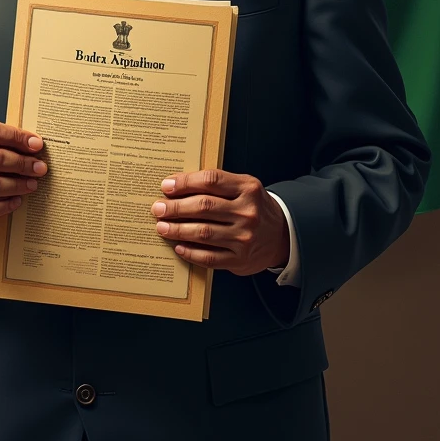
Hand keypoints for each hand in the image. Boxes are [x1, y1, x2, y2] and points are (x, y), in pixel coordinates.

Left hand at [150, 170, 289, 274]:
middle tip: (157, 208)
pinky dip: (190, 252)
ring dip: (177, 230)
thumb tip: (176, 186)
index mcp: (248, 188)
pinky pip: (209, 257)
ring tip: (162, 227)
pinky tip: (178, 246)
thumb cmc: (253, 207)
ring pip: (203, 232)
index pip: (211, 181)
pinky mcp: (240, 259)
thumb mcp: (243, 187)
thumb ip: (216, 185)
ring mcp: (245, 237)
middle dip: (175, 208)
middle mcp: (248, 212)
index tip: (166, 185)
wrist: (281, 235)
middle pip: (203, 207)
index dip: (185, 182)